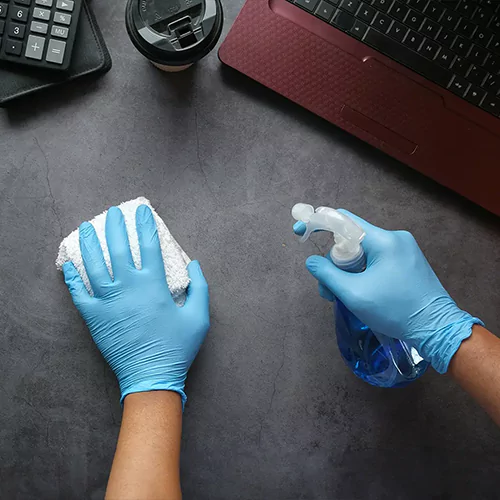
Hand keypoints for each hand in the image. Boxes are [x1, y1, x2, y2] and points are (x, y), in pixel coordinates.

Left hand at [63, 205, 209, 405]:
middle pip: (119, 248)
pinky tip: (69, 264)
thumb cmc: (177, 347)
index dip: (146, 224)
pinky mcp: (94, 317)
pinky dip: (72, 277)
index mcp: (154, 285)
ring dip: (90, 244)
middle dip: (115, 226)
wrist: (151, 377)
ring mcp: (108, 302)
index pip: (149, 245)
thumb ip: (200, 288)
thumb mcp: (199, 317)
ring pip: (94, 265)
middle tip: (112, 212)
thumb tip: (194, 264)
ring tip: (86, 227)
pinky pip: (79, 293)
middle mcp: (129, 287)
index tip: (142, 210)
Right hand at [294, 210, 482, 373]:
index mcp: (384, 241)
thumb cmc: (395, 311)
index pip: (344, 220)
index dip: (318, 222)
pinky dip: (362, 273)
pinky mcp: (408, 261)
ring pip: (363, 252)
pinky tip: (359, 291)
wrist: (437, 329)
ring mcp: (404, 249)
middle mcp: (395, 238)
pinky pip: (376, 260)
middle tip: (327, 290)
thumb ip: (328, 275)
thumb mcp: (354, 294)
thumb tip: (311, 262)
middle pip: (351, 240)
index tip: (300, 230)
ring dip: (347, 271)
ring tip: (342, 297)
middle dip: (334, 262)